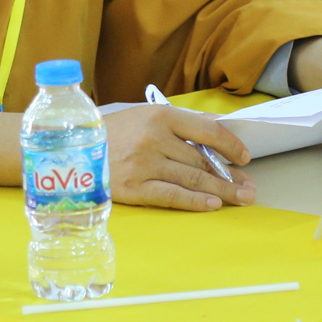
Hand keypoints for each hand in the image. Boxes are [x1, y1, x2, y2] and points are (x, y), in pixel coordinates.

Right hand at [102, 105, 254, 210]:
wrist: (71, 150)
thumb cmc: (113, 132)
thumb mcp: (145, 116)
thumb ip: (179, 125)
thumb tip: (215, 135)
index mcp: (161, 116)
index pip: (208, 131)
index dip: (231, 145)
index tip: (244, 157)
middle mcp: (155, 139)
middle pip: (203, 160)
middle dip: (230, 175)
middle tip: (249, 186)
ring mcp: (144, 165)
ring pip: (193, 180)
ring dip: (222, 190)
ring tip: (242, 197)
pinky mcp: (134, 188)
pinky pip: (172, 196)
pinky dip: (195, 201)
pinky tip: (213, 205)